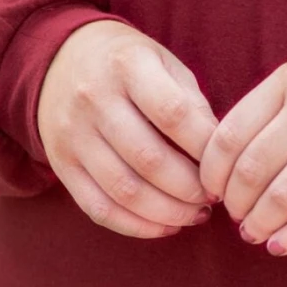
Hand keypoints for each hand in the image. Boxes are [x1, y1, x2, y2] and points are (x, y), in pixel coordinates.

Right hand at [37, 20, 219, 239]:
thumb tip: (218, 154)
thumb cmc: (128, 64)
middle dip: (191, 188)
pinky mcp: (61, 164)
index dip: (206, 147)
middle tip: (214, 196)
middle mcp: (94, 99)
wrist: (59, 60)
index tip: (227, 163)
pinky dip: (137, 226)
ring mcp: (73, 134)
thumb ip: (191, 103)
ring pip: (124, 190)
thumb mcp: (163, 62)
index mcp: (127, 65)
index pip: (174, 114)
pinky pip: (98, 208)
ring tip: (196, 214)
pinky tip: (166, 226)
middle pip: (149, 159)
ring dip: (169, 212)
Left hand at [197, 41, 286, 256]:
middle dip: (235, 203)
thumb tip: (219, 166)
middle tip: (235, 215)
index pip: (230, 134)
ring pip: (286, 195)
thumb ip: (265, 110)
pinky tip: (281, 246)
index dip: (211, 172)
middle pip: (253, 169)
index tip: (211, 190)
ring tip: (254, 233)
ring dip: (260, 224)